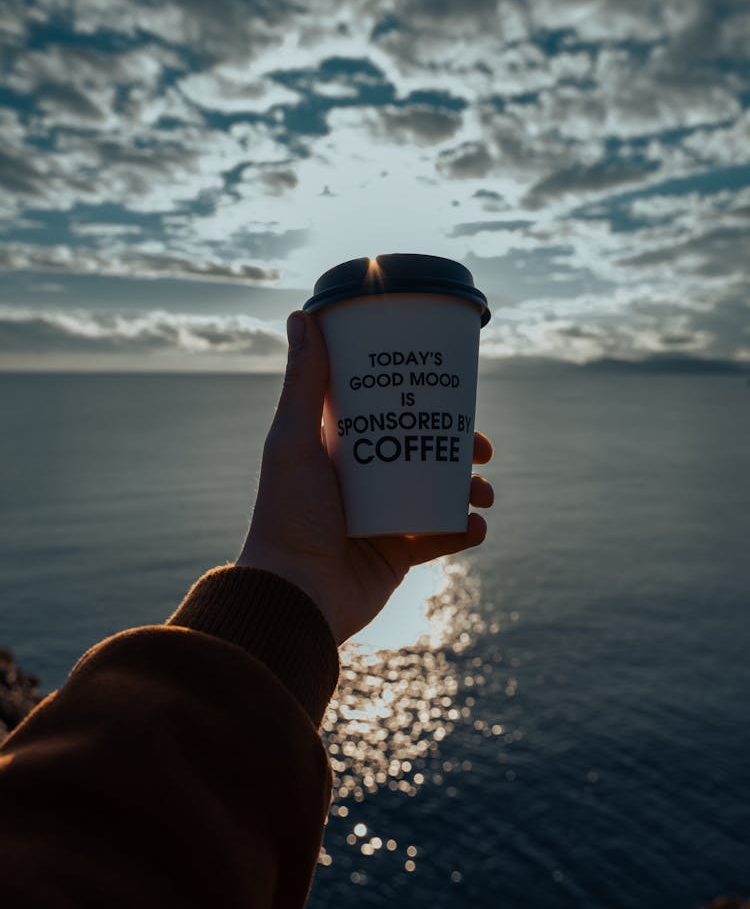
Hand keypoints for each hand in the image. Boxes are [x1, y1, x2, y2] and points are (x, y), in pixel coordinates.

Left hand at [237, 311, 493, 645]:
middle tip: (483, 446)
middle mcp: (364, 481)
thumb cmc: (287, 514)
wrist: (293, 596)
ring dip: (470, 489)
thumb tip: (301, 313)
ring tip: (484, 492)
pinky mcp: (397, 555)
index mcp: (341, 450)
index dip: (422, 400)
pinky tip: (476, 526)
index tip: (451, 388)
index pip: (388, 413)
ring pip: (440, 493)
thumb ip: (304, 381)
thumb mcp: (294, 439)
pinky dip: (465, 531)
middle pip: (425, 452)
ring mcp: (383, 518)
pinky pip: (442, 538)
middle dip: (461, 447)